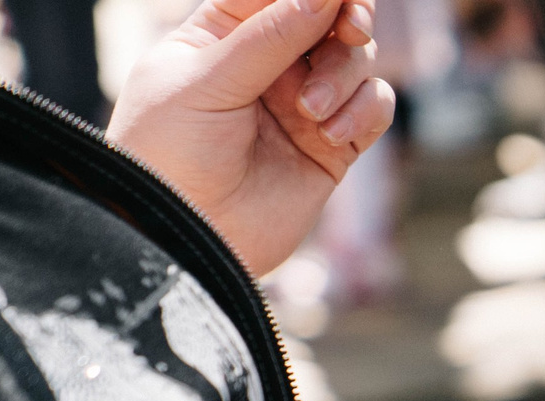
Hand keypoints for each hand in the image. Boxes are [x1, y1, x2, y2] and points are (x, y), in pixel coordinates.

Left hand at [109, 0, 392, 276]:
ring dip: (344, 78)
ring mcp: (304, 105)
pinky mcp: (333, 147)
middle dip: (346, 19)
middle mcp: (268, 64)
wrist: (185, 236)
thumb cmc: (172, 153)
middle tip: (351, 30)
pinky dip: (363, 112)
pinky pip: (373, 109)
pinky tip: (331, 135)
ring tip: (311, 112)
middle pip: (328, 18)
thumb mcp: (209, 81)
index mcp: (223, 34)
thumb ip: (270, 37)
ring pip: (355, 61)